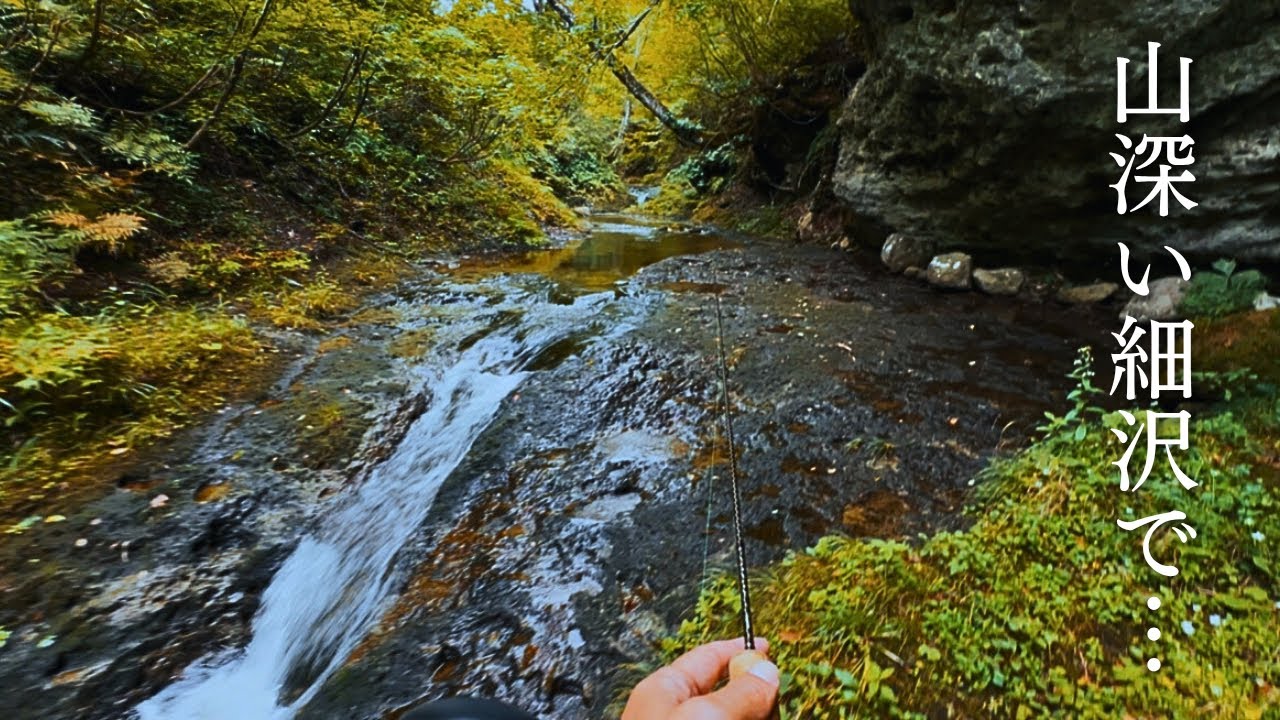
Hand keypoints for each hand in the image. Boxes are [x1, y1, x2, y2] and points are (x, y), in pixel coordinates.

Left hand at [622, 639, 778, 719]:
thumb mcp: (706, 716)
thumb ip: (739, 693)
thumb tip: (766, 670)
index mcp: (665, 689)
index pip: (708, 656)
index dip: (739, 650)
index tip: (766, 647)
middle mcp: (673, 711)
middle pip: (726, 690)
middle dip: (755, 693)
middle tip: (774, 700)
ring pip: (733, 714)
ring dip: (755, 713)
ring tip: (768, 714)